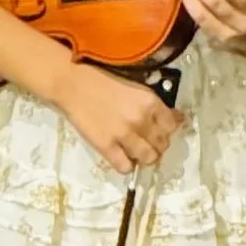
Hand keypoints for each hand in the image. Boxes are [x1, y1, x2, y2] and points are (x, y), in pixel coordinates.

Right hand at [57, 62, 180, 176]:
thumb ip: (152, 101)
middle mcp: (142, 120)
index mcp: (150, 101)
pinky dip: (127, 165)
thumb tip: (173, 116)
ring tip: (137, 151)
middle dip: (158, 144)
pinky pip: (125, 167)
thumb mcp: (134, 84)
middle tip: (147, 140)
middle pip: (163, 144)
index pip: (173, 125)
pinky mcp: (106, 147)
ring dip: (146, 156)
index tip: (160, 129)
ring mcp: (124, 135)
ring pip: (148, 158)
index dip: (167, 129)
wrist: (71, 83)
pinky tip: (121, 157)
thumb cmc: (101, 78)